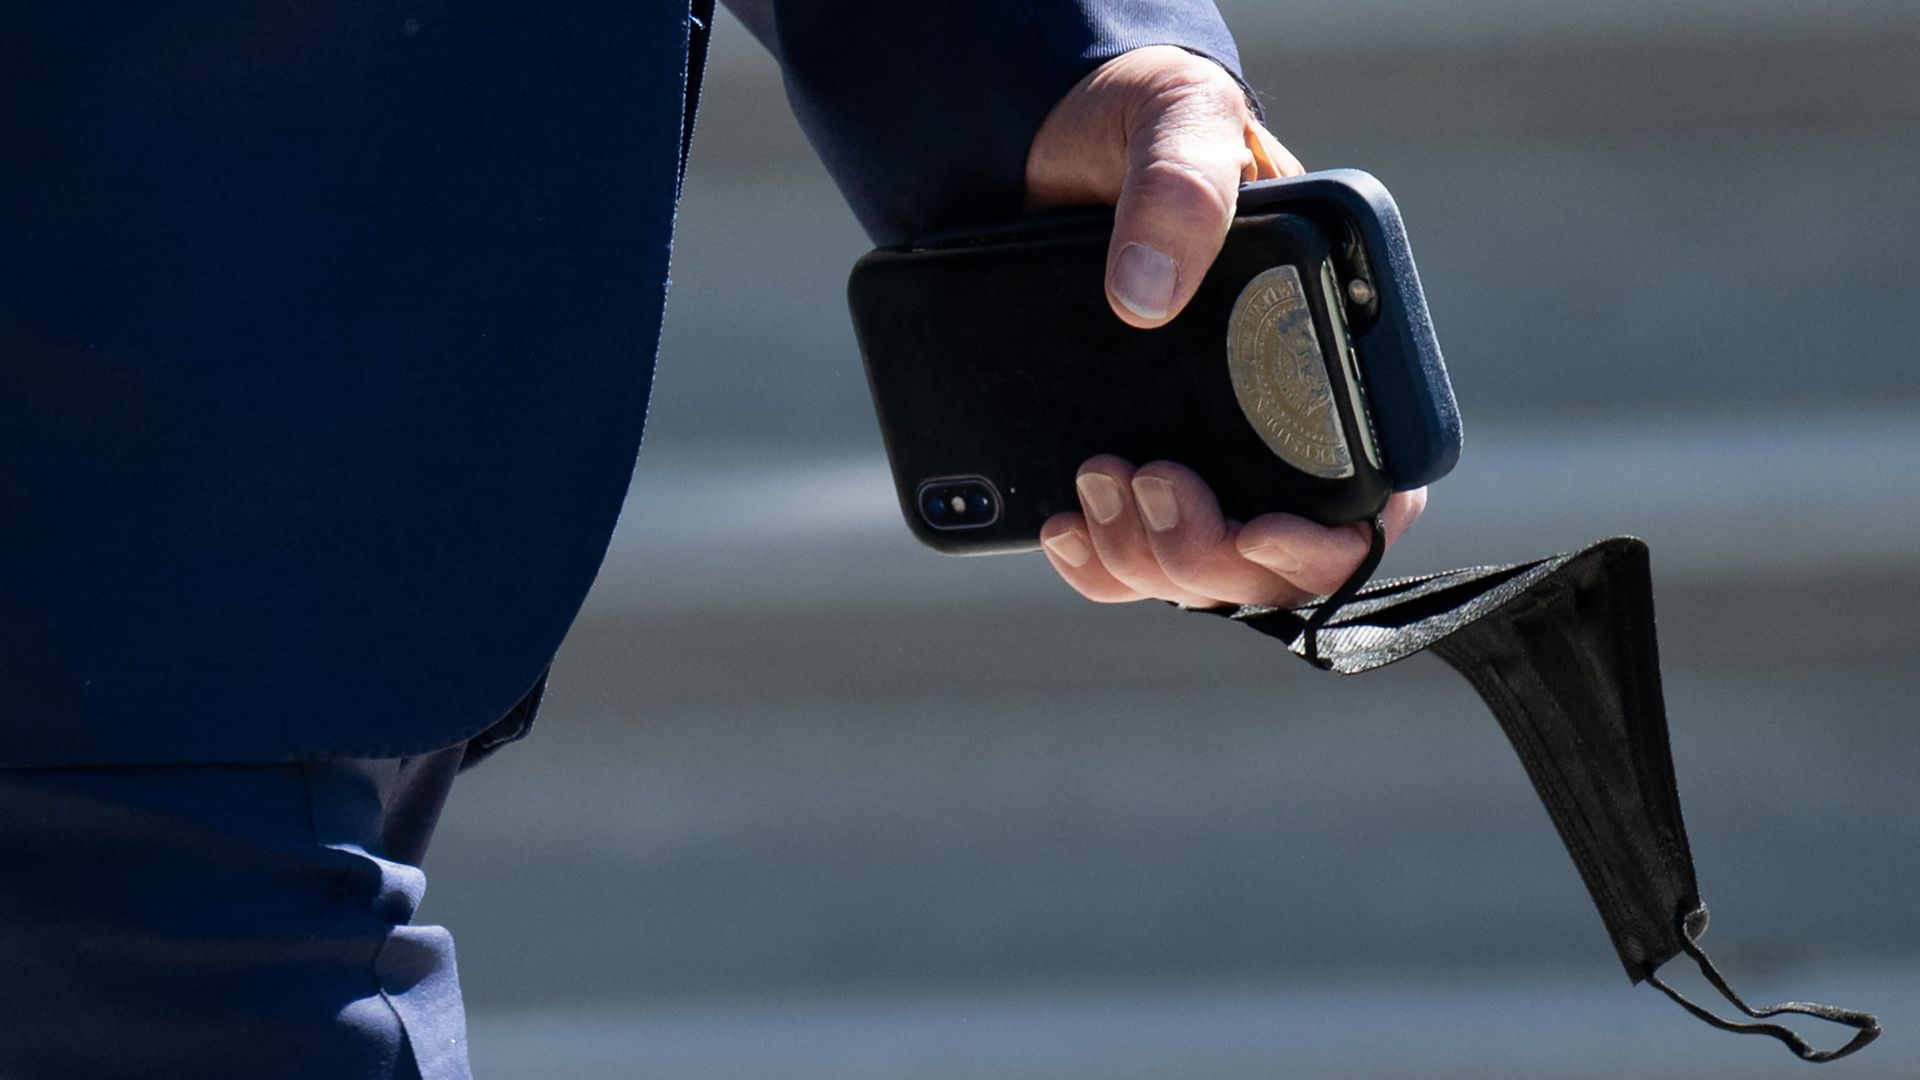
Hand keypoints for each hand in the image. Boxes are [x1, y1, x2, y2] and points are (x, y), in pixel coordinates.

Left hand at [1024, 45, 1425, 607]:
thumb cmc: (1148, 124)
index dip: (1328, 543)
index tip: (1259, 527)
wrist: (1046, 144)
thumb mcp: (1177, 122)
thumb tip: (1143, 301)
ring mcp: (1199, 457)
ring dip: (1146, 558)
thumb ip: (1180, 189)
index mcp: (1326, 350)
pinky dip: (1095, 564)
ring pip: (1196, 575)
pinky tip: (1061, 523)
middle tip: (1144, 478)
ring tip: (1094, 476)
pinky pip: (1125, 563)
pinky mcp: (1126, 472)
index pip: (1373, 494)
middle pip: (1273, 562)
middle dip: (1210, 555)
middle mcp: (1273, 423)